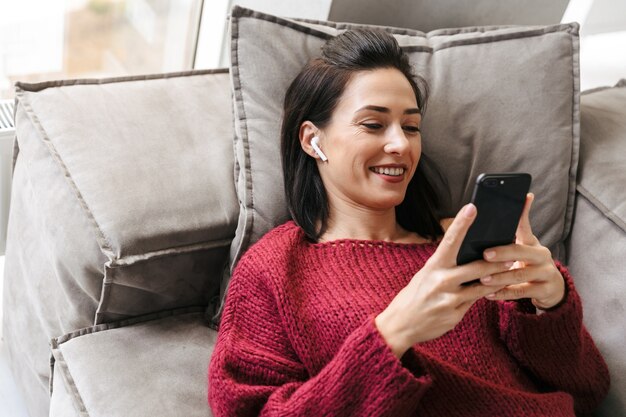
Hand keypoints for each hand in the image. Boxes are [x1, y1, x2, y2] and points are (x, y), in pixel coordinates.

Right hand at [375, 203, 511, 357]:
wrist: (401, 324)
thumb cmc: (415, 295)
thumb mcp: (425, 275)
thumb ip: (446, 266)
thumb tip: (468, 253)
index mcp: (433, 266)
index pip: (450, 240)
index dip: (462, 223)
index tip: (472, 207)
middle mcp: (441, 281)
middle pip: (477, 267)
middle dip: (497, 261)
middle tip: (512, 253)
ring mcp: (449, 299)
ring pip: (482, 287)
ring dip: (498, 278)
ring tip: (510, 271)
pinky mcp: (455, 314)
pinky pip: (475, 301)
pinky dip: (485, 294)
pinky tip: (494, 289)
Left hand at [479, 193, 565, 309]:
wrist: (552, 288)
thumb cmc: (530, 264)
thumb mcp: (524, 248)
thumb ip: (512, 236)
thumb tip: (491, 218)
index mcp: (532, 243)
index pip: (524, 226)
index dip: (521, 214)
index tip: (515, 204)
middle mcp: (541, 255)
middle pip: (520, 251)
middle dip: (502, 253)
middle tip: (485, 254)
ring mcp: (546, 272)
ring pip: (520, 274)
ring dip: (500, 277)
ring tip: (483, 279)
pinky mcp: (546, 290)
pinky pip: (522, 292)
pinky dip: (504, 293)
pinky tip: (490, 294)